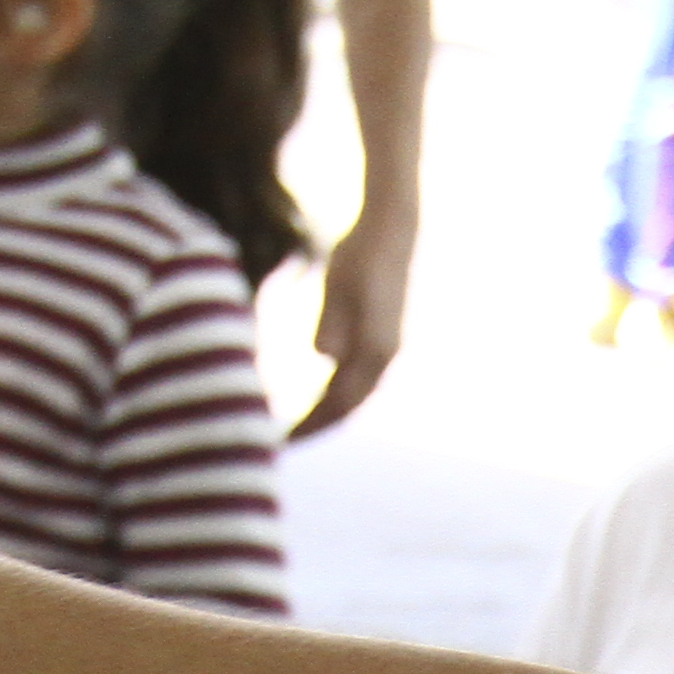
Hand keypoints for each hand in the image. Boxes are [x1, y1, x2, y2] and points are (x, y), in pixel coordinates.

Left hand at [290, 206, 412, 437]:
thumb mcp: (338, 286)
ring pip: (354, 396)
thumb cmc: (360, 253)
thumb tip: (324, 358)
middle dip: (316, 426)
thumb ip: (332, 324)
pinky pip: (358, 380)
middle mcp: (385, 357)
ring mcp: (387, 351)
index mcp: (375, 349)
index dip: (310, 425)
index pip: (338, 402)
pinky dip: (337, 395)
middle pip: (348, 407)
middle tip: (281, 442)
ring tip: (298, 425)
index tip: (281, 440)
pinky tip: (319, 396)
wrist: (393, 231)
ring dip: (327, 414)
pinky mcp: (383, 342)